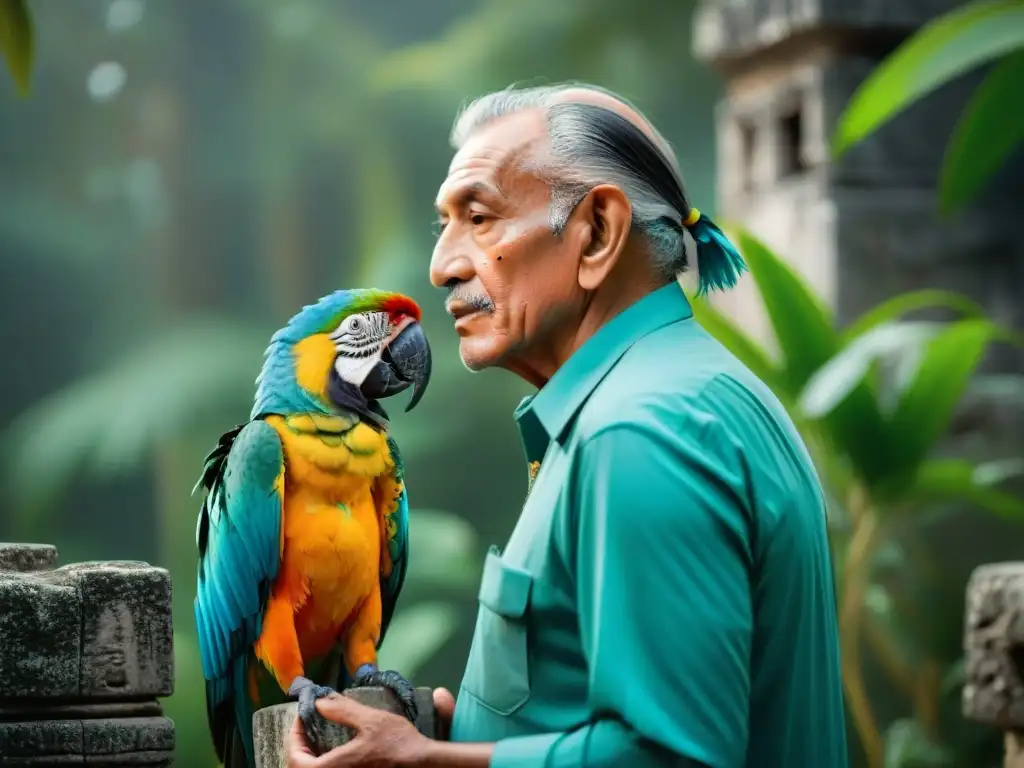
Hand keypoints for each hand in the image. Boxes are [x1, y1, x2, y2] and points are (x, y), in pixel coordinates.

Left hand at [286, 688, 455, 767]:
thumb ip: (343, 711)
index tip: (301, 717)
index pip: (296, 760)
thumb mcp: (371, 720)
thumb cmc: (397, 744)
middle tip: (307, 726)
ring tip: (317, 735)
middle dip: (300, 747)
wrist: (422, 764)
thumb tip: (319, 702)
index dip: (294, 737)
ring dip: (311, 755)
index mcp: (334, 767)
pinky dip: (324, 761)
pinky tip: (334, 748)